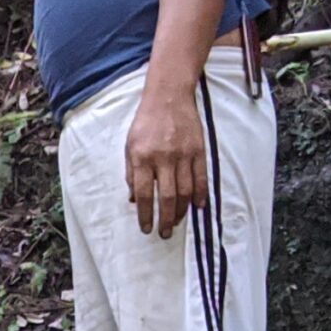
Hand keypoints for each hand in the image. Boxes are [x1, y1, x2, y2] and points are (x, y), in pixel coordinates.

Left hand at [125, 76, 208, 239]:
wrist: (168, 96)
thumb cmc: (146, 122)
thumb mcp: (129, 145)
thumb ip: (131, 172)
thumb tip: (133, 199)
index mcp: (142, 157)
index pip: (144, 194)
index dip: (145, 214)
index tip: (146, 228)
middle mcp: (163, 157)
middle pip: (167, 197)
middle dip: (165, 219)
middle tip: (165, 233)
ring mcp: (183, 154)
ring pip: (185, 191)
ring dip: (181, 211)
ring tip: (177, 223)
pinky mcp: (198, 150)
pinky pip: (201, 178)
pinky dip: (200, 195)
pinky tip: (197, 207)